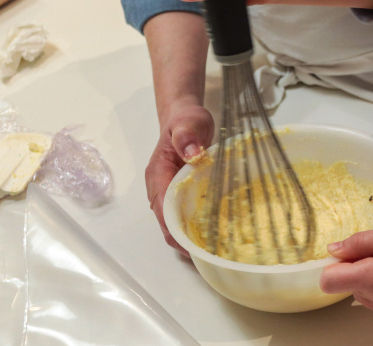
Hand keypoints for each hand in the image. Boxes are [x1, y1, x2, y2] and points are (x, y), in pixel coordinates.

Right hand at [146, 101, 213, 255]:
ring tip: (212, 250)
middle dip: (183, 241)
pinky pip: (184, 215)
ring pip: (174, 223)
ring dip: (189, 237)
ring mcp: (169, 192)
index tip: (193, 244)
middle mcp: (159, 188)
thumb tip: (192, 154)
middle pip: (167, 223)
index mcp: (158, 175)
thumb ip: (188, 135)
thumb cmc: (186, 120)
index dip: (175, 229)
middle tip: (208, 254)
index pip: (162, 208)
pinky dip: (195, 227)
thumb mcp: (189, 122)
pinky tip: (214, 234)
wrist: (184, 118)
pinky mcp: (180, 194)